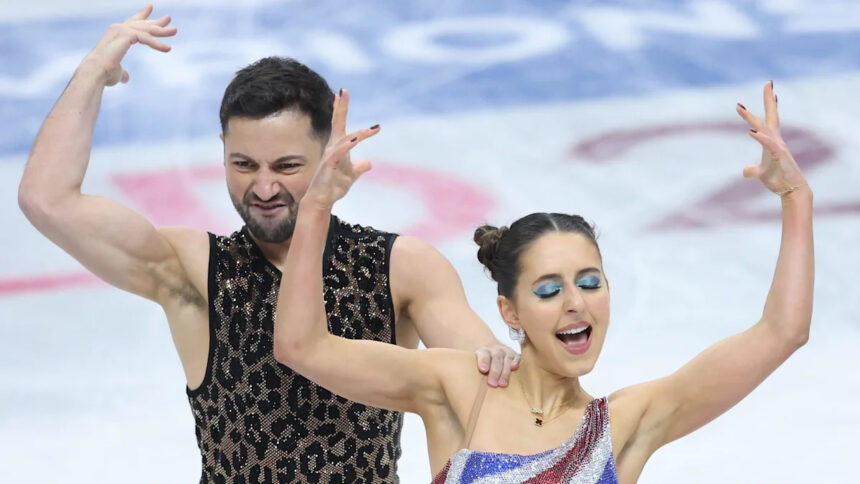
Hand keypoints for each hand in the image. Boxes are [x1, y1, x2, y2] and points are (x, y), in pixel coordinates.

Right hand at [82, 5, 176, 85]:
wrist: (95, 72)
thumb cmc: (104, 73)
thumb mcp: (117, 71)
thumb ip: (123, 72)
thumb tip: (126, 78)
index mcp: (116, 34)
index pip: (132, 22)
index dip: (142, 16)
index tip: (150, 7)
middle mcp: (118, 29)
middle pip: (142, 23)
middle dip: (156, 21)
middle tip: (169, 18)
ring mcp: (121, 30)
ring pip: (146, 29)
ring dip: (161, 31)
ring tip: (174, 31)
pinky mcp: (126, 35)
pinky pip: (146, 37)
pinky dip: (157, 43)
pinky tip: (167, 48)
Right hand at [302, 89, 379, 209]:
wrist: (322, 200)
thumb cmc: (333, 186)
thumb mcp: (352, 175)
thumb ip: (360, 167)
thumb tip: (369, 162)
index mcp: (338, 147)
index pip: (340, 124)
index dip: (341, 109)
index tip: (343, 93)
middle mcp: (332, 148)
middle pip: (337, 124)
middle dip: (340, 108)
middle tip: (343, 91)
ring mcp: (330, 156)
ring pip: (343, 139)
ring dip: (356, 132)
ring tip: (371, 128)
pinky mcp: (329, 167)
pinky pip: (338, 154)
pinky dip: (347, 147)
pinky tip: (356, 141)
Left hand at [475, 344, 519, 386]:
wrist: (492, 351)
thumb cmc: (483, 363)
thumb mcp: (475, 364)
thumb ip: (473, 371)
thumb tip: (467, 386)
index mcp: (483, 351)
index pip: (483, 354)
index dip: (484, 361)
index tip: (483, 370)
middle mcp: (495, 350)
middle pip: (496, 360)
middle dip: (495, 372)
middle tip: (492, 384)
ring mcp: (505, 352)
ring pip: (506, 361)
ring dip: (505, 373)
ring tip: (502, 384)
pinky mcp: (514, 355)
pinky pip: (516, 357)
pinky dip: (516, 362)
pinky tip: (515, 368)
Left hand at [736, 81, 807, 195]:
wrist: (791, 190)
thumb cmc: (778, 180)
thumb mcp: (760, 174)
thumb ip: (752, 170)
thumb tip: (745, 171)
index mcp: (771, 141)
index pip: (767, 120)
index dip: (768, 106)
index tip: (770, 91)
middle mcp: (776, 140)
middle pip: (771, 116)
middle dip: (769, 99)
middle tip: (768, 82)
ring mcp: (778, 147)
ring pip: (765, 128)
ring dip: (751, 118)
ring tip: (739, 108)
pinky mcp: (779, 156)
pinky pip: (769, 145)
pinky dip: (760, 138)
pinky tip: (751, 132)